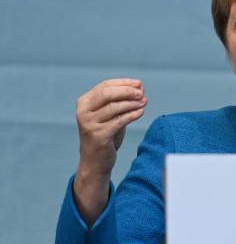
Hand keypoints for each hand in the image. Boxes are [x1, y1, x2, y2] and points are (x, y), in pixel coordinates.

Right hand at [73, 78, 146, 224]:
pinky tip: (141, 112)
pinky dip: (131, 115)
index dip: (124, 83)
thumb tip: (140, 87)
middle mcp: (83, 112)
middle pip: (107, 94)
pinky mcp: (98, 135)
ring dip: (132, 103)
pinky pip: (119, 121)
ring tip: (144, 102)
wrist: (96, 161)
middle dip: (127, 91)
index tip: (139, 83)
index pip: (105, 86)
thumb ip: (122, 101)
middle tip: (142, 93)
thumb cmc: (105, 134)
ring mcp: (89, 124)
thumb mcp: (111, 114)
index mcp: (84, 102)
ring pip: (114, 107)